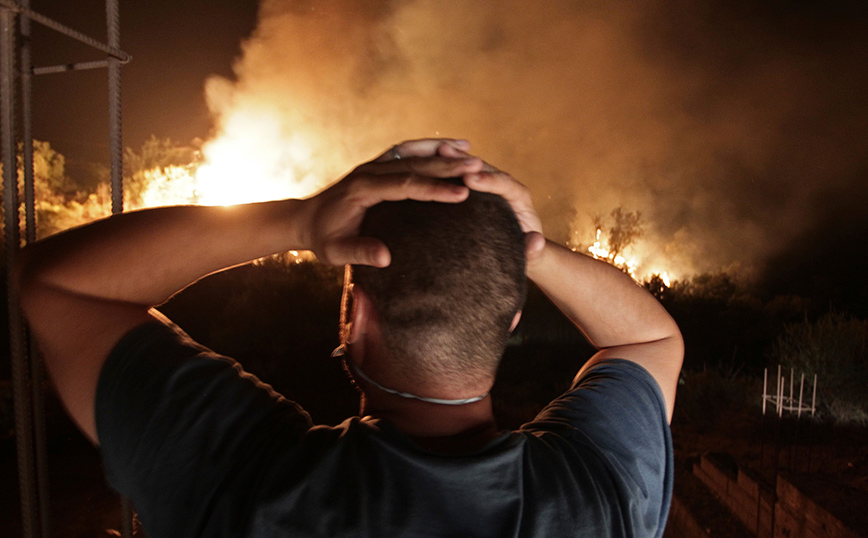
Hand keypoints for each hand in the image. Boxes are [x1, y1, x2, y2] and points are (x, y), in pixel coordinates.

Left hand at [306, 139, 482, 266]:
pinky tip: (454, 148)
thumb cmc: (323, 239)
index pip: (404, 186)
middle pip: (415, 165)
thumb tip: (386, 258)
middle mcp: (370, 170)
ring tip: (473, 153)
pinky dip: (432, 148)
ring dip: (443, 151)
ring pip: (414, 152)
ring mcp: (375, 164)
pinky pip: (409, 152)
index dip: (434, 188)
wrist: (305, 219)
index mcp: (362, 189)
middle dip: (448, 165)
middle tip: (479, 167)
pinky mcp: (380, 164)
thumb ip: (359, 252)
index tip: (462, 194)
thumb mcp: (335, 252)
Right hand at [432, 145, 544, 260]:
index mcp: (519, 198)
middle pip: (484, 169)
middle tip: (444, 153)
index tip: (470, 179)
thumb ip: (534, 250)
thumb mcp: (531, 255)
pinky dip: (445, 169)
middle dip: (464, 161)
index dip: (488, 180)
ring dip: (452, 159)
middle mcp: (503, 186)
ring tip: (432, 151)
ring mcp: (486, 186)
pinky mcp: (473, 190)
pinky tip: (425, 163)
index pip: (505, 184)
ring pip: (469, 167)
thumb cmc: (523, 254)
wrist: (517, 250)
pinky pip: (459, 175)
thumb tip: (535, 241)